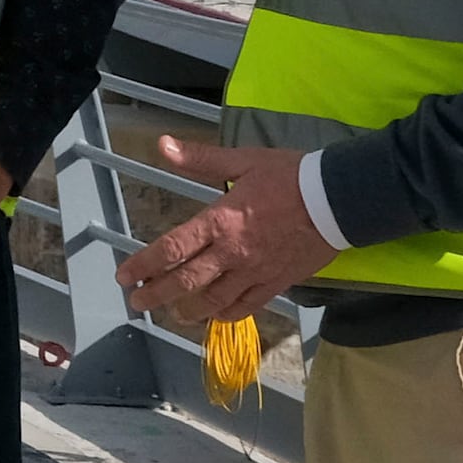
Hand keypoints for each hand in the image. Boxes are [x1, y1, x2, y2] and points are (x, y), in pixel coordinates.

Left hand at [117, 135, 336, 327]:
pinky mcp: (278, 283)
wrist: (338, 199)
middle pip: (186, 281)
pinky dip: (227, 314)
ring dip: (189, 310)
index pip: (172, 249)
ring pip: (215, 300)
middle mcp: (233, 252)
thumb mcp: (243, 161)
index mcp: (220, 221)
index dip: (144, 266)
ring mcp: (255, 271)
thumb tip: (163, 146)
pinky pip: (247, 306)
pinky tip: (215, 316)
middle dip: (156, 295)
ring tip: (174, 313)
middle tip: (137, 303)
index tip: (124, 276)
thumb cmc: (290, 176)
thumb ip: (201, 159)